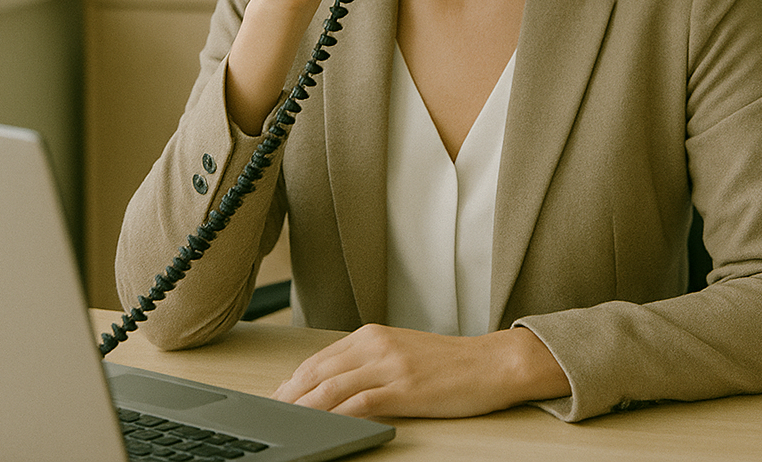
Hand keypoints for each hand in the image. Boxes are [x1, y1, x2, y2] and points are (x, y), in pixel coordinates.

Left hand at [272, 324, 570, 418]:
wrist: (490, 363)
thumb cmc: (449, 364)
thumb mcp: (401, 353)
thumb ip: (368, 362)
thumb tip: (334, 385)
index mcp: (372, 335)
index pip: (318, 360)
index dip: (292, 382)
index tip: (275, 399)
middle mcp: (376, 345)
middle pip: (318, 372)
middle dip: (289, 396)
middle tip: (270, 415)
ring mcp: (390, 365)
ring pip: (332, 388)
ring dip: (304, 408)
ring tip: (286, 424)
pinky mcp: (404, 388)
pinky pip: (360, 403)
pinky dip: (336, 416)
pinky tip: (323, 426)